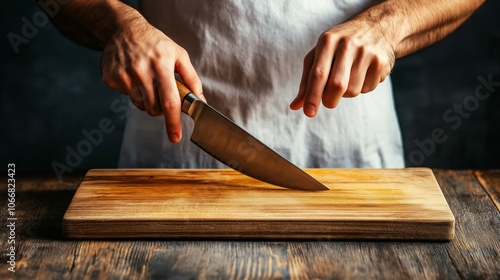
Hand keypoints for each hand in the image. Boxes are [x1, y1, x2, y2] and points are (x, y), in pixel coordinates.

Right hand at [101, 18, 205, 142]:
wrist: (124, 29)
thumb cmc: (156, 44)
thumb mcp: (179, 55)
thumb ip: (191, 79)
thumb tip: (200, 101)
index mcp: (161, 66)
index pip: (169, 101)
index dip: (173, 122)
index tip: (175, 137)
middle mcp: (141, 71)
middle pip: (153, 108)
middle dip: (159, 109)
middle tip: (160, 93)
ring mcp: (123, 75)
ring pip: (139, 105)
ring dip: (146, 99)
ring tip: (146, 80)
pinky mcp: (110, 77)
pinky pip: (125, 96)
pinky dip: (131, 90)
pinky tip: (132, 74)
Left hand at [290, 20, 394, 116]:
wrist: (376, 26)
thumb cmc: (339, 46)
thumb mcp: (319, 55)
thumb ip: (307, 81)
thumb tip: (295, 106)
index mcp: (328, 41)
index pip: (318, 74)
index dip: (312, 95)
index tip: (308, 113)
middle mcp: (348, 44)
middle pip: (337, 85)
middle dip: (329, 100)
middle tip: (328, 101)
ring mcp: (367, 52)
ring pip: (352, 91)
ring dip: (347, 93)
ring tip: (349, 76)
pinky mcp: (382, 62)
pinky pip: (367, 89)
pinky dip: (362, 87)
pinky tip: (364, 73)